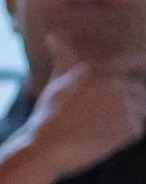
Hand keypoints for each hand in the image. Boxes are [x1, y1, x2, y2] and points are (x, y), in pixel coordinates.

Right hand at [23, 55, 145, 182]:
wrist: (46, 147)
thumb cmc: (48, 116)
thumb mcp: (56, 82)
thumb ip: (63, 57)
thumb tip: (52, 35)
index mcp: (100, 71)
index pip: (133, 61)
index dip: (140, 63)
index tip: (144, 66)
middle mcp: (115, 84)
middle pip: (139, 91)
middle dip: (131, 102)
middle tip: (108, 117)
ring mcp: (124, 105)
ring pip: (141, 110)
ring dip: (129, 119)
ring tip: (105, 129)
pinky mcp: (129, 127)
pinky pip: (137, 129)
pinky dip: (126, 136)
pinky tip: (106, 139)